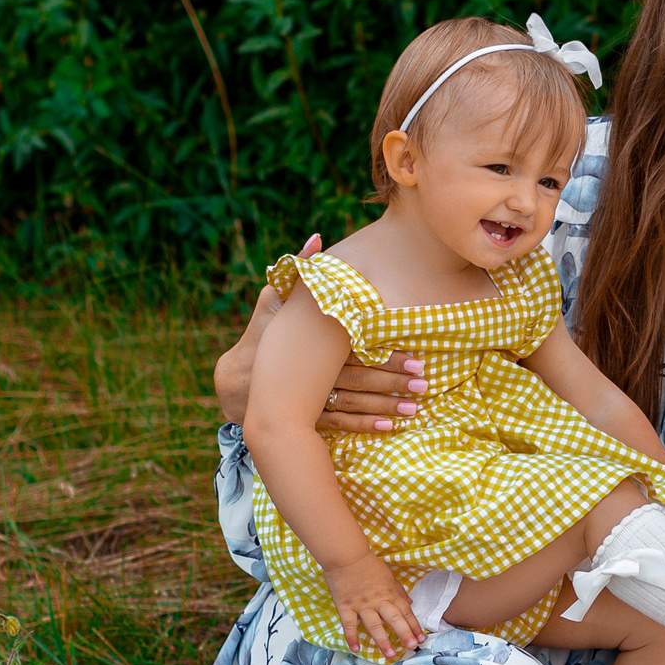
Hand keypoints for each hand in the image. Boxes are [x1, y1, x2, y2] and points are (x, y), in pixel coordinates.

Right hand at [212, 234, 430, 431]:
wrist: (241, 382)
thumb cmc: (264, 334)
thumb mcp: (277, 301)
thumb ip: (302, 271)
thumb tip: (318, 236)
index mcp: (314, 344)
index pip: (357, 349)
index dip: (388, 354)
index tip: (417, 357)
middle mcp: (316, 371)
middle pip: (361, 377)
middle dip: (393, 381)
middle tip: (423, 383)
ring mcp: (313, 396)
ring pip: (355, 402)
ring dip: (386, 405)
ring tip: (414, 408)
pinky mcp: (311, 415)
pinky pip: (342, 422)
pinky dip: (365, 426)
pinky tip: (389, 427)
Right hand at [325, 555, 422, 662]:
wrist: (346, 556)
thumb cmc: (368, 564)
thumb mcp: (388, 575)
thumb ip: (399, 591)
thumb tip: (410, 603)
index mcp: (390, 593)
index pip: (405, 612)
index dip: (414, 626)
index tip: (421, 638)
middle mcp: (378, 601)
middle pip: (394, 619)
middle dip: (404, 633)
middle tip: (412, 647)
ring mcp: (362, 605)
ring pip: (374, 625)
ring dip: (382, 641)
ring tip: (390, 655)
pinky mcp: (345, 606)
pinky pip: (349, 624)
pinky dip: (352, 637)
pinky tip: (356, 649)